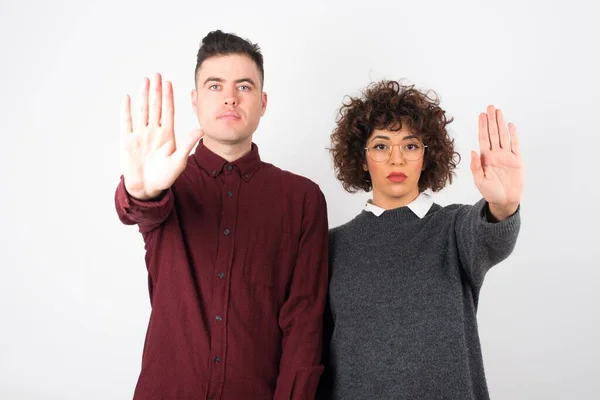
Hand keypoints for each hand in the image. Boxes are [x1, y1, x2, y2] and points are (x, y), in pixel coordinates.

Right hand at [120, 73, 203, 199]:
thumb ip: (188, 144)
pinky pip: (126, 122)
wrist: (147, 189)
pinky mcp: (128, 141)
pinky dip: (126, 110)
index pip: (167, 111)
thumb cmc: (164, 177)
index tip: (168, 82)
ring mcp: (140, 135)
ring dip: (143, 95)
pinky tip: (127, 98)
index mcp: (167, 135)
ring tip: (145, 80)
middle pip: (155, 106)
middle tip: (157, 74)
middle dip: (156, 90)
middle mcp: (153, 132)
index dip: (168, 96)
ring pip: (142, 110)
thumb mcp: (179, 161)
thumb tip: (200, 130)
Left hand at [470, 105, 523, 219]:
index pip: (483, 138)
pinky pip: (515, 145)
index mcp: (485, 158)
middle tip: (490, 107)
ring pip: (504, 136)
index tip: (481, 115)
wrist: (504, 201)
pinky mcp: (517, 160)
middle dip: (492, 120)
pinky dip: (514, 135)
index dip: (482, 126)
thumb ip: (475, 166)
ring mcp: (506, 156)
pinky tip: (511, 125)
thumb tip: (472, 151)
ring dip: (501, 124)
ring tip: (499, 111)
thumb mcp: (479, 180)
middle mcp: (496, 154)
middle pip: (493, 133)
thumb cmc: (490, 192)